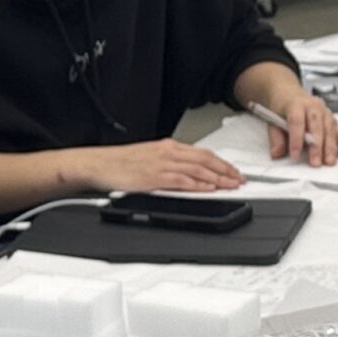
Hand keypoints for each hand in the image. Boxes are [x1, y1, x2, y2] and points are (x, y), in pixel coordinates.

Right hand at [75, 139, 243, 192]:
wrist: (98, 164)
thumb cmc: (120, 163)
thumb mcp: (150, 158)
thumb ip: (170, 163)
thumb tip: (189, 173)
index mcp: (168, 146)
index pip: (202, 153)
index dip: (221, 162)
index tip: (233, 171)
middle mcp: (168, 152)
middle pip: (205, 159)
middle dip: (226, 170)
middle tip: (239, 179)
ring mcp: (162, 164)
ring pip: (198, 169)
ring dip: (218, 178)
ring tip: (231, 185)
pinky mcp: (154, 177)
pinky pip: (182, 180)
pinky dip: (198, 184)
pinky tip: (209, 189)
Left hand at [265, 92, 337, 168]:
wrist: (289, 94)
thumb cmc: (283, 108)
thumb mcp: (273, 121)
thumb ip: (276, 138)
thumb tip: (277, 152)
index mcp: (297, 104)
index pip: (297, 121)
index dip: (296, 139)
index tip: (295, 154)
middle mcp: (313, 106)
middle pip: (317, 126)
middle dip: (317, 146)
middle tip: (315, 162)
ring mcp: (325, 112)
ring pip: (330, 129)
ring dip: (331, 147)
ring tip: (329, 161)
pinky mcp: (332, 120)